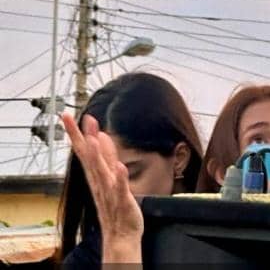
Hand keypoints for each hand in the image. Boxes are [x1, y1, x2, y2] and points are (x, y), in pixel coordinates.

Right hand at [62, 112, 142, 261]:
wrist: (121, 235)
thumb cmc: (114, 205)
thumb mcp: (109, 175)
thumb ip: (106, 155)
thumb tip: (98, 134)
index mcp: (96, 175)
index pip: (83, 151)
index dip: (75, 133)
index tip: (65, 115)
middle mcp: (99, 182)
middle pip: (89, 158)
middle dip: (83, 138)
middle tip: (77, 119)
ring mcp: (110, 192)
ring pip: (102, 172)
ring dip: (97, 156)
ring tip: (93, 138)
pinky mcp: (123, 202)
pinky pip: (121, 190)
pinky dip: (120, 179)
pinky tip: (120, 166)